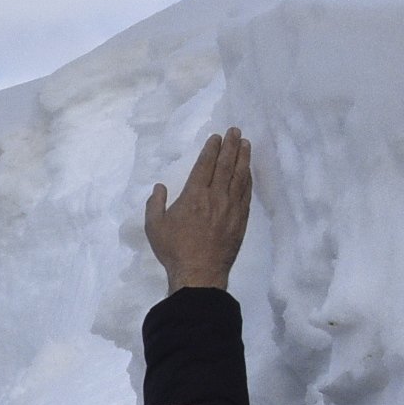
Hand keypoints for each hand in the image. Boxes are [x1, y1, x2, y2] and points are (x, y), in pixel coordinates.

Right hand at [145, 128, 251, 291]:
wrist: (199, 273)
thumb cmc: (174, 250)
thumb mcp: (154, 227)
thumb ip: (155, 204)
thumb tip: (160, 187)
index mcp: (194, 195)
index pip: (205, 165)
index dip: (212, 149)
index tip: (217, 137)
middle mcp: (215, 196)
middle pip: (225, 165)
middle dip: (231, 145)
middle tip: (236, 131)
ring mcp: (230, 207)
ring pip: (239, 176)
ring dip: (243, 157)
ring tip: (246, 143)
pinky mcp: (240, 219)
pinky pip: (246, 193)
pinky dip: (247, 178)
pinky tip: (248, 170)